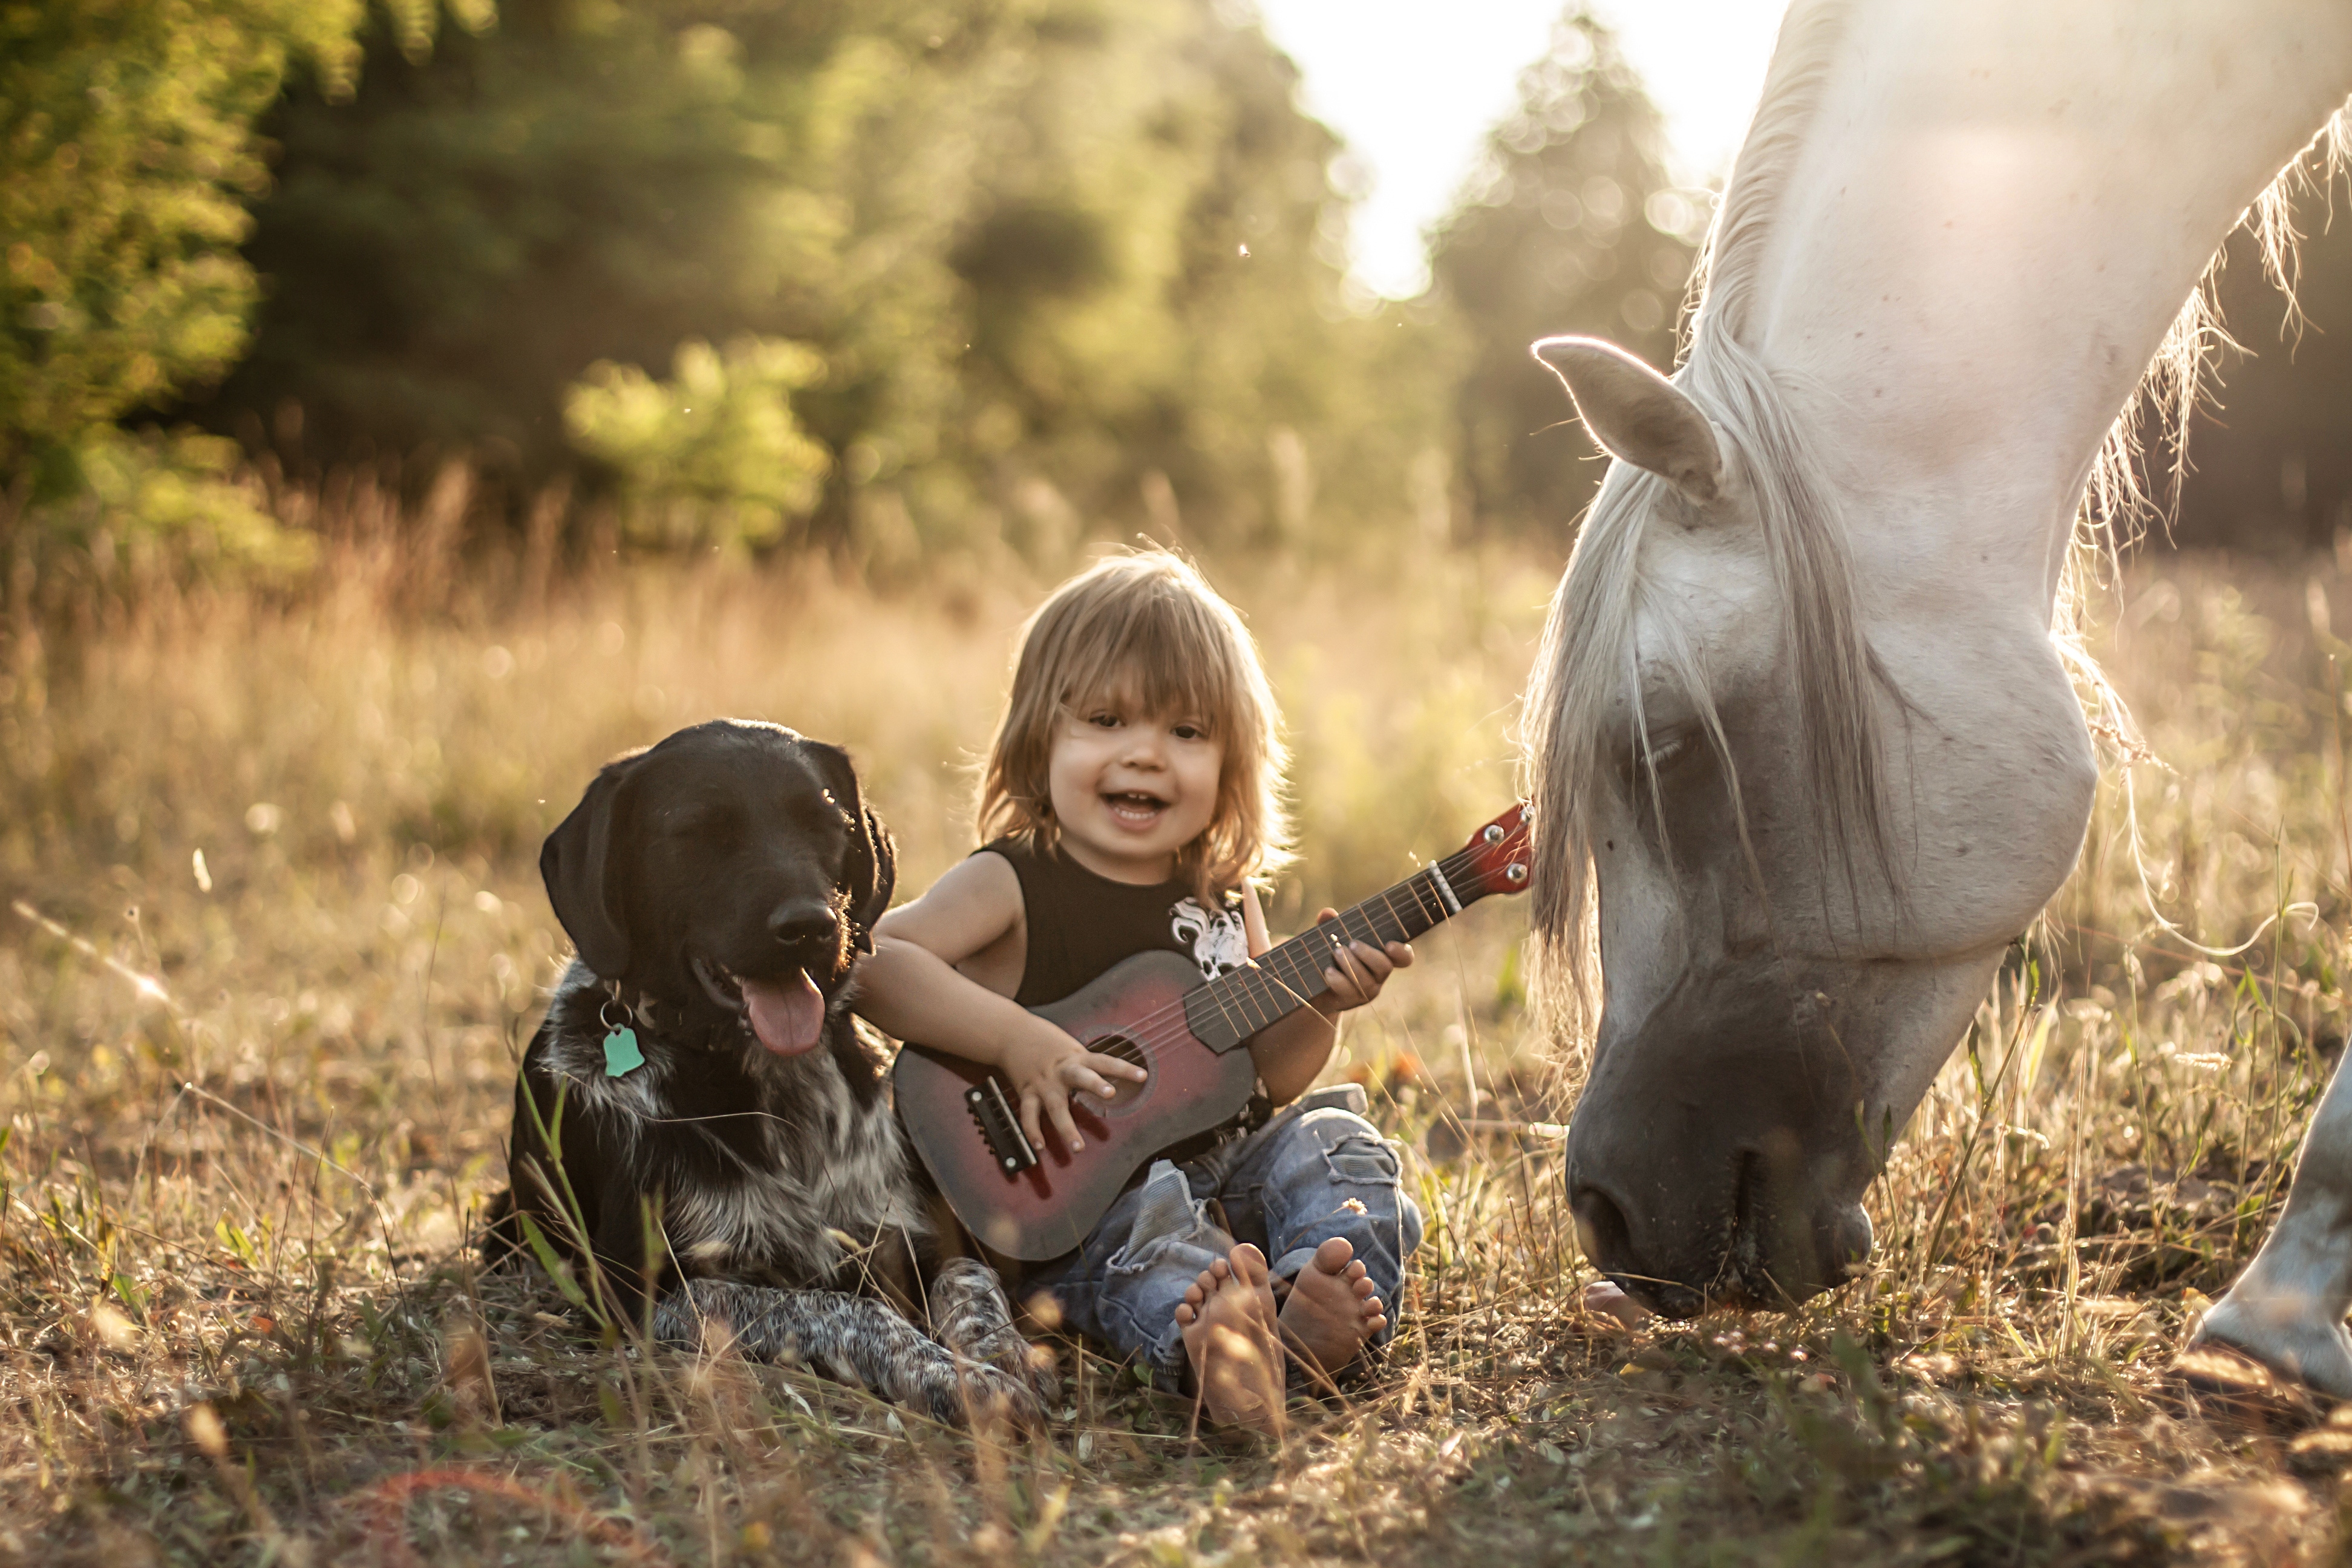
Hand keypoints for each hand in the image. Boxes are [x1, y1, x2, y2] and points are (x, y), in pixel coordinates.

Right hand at [994, 1017, 1148, 1156]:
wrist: (1010, 1031)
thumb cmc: (1045, 1041)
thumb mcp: (1071, 1048)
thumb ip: (1087, 1065)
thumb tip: (1112, 1077)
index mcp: (1076, 1057)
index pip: (1105, 1061)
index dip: (1124, 1068)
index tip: (1142, 1076)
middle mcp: (1062, 1070)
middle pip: (1080, 1076)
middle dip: (1095, 1084)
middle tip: (1110, 1093)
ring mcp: (1044, 1082)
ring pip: (1055, 1106)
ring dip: (1066, 1128)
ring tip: (1078, 1147)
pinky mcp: (1027, 1091)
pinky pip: (1029, 1114)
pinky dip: (1033, 1131)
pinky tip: (1040, 1146)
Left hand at [1307, 907, 1411, 1016]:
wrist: (1316, 987)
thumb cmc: (1331, 957)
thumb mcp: (1330, 939)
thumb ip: (1331, 926)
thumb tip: (1327, 913)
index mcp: (1381, 956)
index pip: (1404, 957)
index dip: (1402, 953)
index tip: (1389, 945)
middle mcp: (1378, 975)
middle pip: (1384, 967)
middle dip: (1369, 955)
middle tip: (1352, 943)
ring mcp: (1366, 991)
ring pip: (1366, 981)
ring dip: (1351, 965)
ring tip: (1336, 952)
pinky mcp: (1351, 1001)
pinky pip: (1349, 992)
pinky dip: (1338, 980)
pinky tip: (1328, 971)